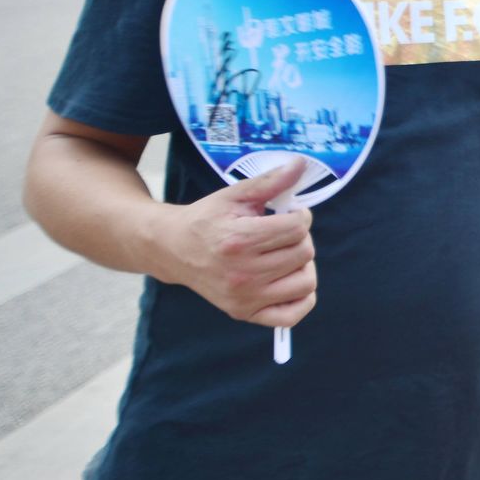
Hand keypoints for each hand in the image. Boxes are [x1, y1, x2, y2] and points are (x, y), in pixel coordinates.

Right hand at [155, 160, 317, 327]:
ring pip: (306, 282)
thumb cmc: (207, 220)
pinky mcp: (243, 313)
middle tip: (284, 233)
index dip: (300, 216)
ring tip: (285, 255)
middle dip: (300, 237)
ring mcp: (243, 297)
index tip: (289, 213)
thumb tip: (300, 164)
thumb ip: (270, 181)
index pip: (297, 228)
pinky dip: (300, 299)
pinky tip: (290, 280)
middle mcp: (242, 273)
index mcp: (239, 240)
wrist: (173, 249)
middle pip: (304, 253)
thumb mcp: (236, 195)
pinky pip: (291, 315)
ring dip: (303, 265)